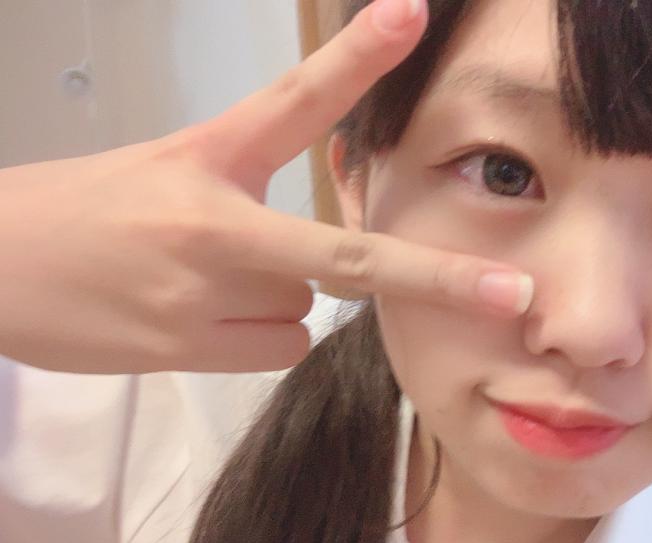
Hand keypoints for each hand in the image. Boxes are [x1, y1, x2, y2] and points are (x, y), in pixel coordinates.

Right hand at [0, 0, 532, 374]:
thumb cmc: (90, 210)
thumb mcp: (170, 170)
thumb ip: (251, 194)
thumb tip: (320, 268)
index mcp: (209, 157)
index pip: (294, 103)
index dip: (356, 60)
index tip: (413, 14)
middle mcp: (217, 224)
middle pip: (347, 259)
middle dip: (438, 279)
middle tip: (513, 296)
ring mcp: (204, 295)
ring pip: (304, 311)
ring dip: (276, 303)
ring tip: (197, 285)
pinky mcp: (188, 351)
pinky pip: (276, 349)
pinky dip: (252, 341)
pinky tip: (192, 320)